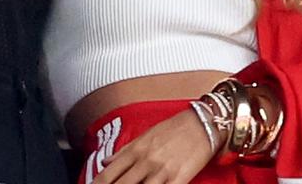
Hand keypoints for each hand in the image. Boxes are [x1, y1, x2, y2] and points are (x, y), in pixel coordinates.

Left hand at [92, 109, 214, 183]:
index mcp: (135, 151)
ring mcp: (163, 170)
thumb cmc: (173, 128)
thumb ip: (123, 151)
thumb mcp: (144, 136)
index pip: (109, 173)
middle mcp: (146, 161)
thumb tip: (105, 161)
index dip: (98, 183)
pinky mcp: (181, 177)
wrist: (202, 123)